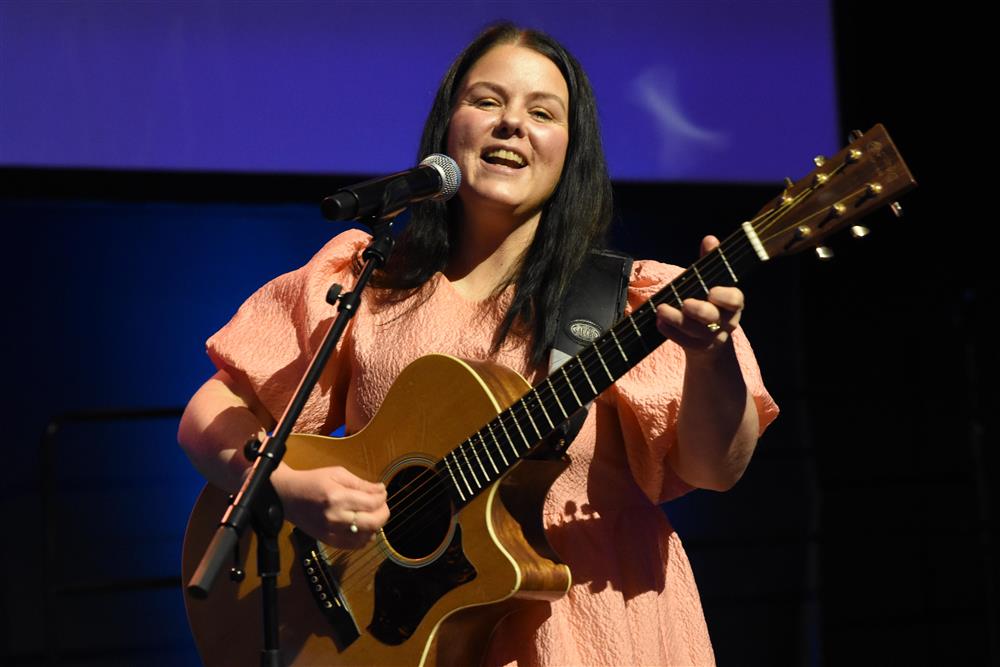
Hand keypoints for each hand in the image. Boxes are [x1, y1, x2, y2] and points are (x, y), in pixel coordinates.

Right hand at [271, 465, 388, 549]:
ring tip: (371, 515)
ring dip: (375, 526)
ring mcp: (331, 532)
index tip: (382, 492)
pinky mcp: (328, 541)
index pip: (372, 503)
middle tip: (381, 505)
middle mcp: (336, 518)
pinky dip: (364, 538)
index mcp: (338, 497)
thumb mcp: (337, 474)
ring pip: (366, 536)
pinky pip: (354, 545)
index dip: (382, 498)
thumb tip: (381, 491)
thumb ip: (361, 484)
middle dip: (383, 513)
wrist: (287, 497)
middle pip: (373, 523)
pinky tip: (363, 528)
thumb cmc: (312, 481)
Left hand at [655, 235, 743, 354]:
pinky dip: (670, 332)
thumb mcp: (712, 281)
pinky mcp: (699, 349)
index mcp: (733, 303)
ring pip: (696, 331)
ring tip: (660, 309)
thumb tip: (710, 239)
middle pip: (714, 318)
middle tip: (685, 303)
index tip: (711, 291)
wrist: (710, 339)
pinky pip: (684, 343)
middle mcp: (726, 321)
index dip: (725, 297)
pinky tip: (659, 322)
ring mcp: (713, 337)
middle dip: (699, 310)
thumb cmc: (710, 302)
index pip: (735, 300)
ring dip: (677, 320)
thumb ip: (710, 261)